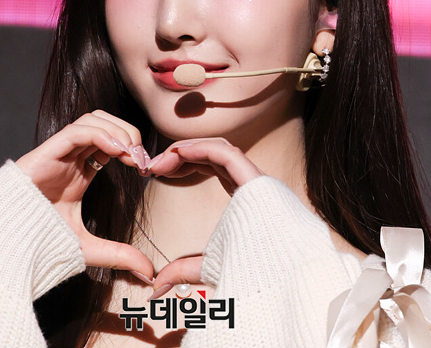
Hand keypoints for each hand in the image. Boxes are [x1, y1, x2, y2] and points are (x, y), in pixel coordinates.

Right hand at [15, 110, 153, 282]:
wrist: (5, 243)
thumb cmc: (38, 242)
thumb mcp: (88, 248)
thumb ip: (118, 255)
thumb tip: (149, 270)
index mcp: (79, 171)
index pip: (111, 141)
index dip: (131, 147)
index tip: (145, 168)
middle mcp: (70, 158)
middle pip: (104, 122)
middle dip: (128, 132)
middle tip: (140, 158)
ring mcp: (58, 154)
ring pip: (92, 119)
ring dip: (117, 130)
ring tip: (130, 154)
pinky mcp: (46, 153)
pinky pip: (76, 131)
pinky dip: (100, 134)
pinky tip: (116, 151)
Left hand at [145, 138, 263, 290]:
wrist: (278, 277)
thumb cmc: (254, 272)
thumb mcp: (209, 266)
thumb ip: (183, 270)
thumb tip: (157, 283)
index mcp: (241, 195)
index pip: (210, 164)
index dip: (183, 162)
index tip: (156, 171)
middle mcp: (249, 182)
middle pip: (211, 153)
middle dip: (180, 154)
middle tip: (152, 165)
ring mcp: (254, 178)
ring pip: (218, 147)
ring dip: (186, 148)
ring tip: (161, 161)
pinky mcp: (256, 179)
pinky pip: (226, 152)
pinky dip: (201, 148)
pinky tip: (179, 153)